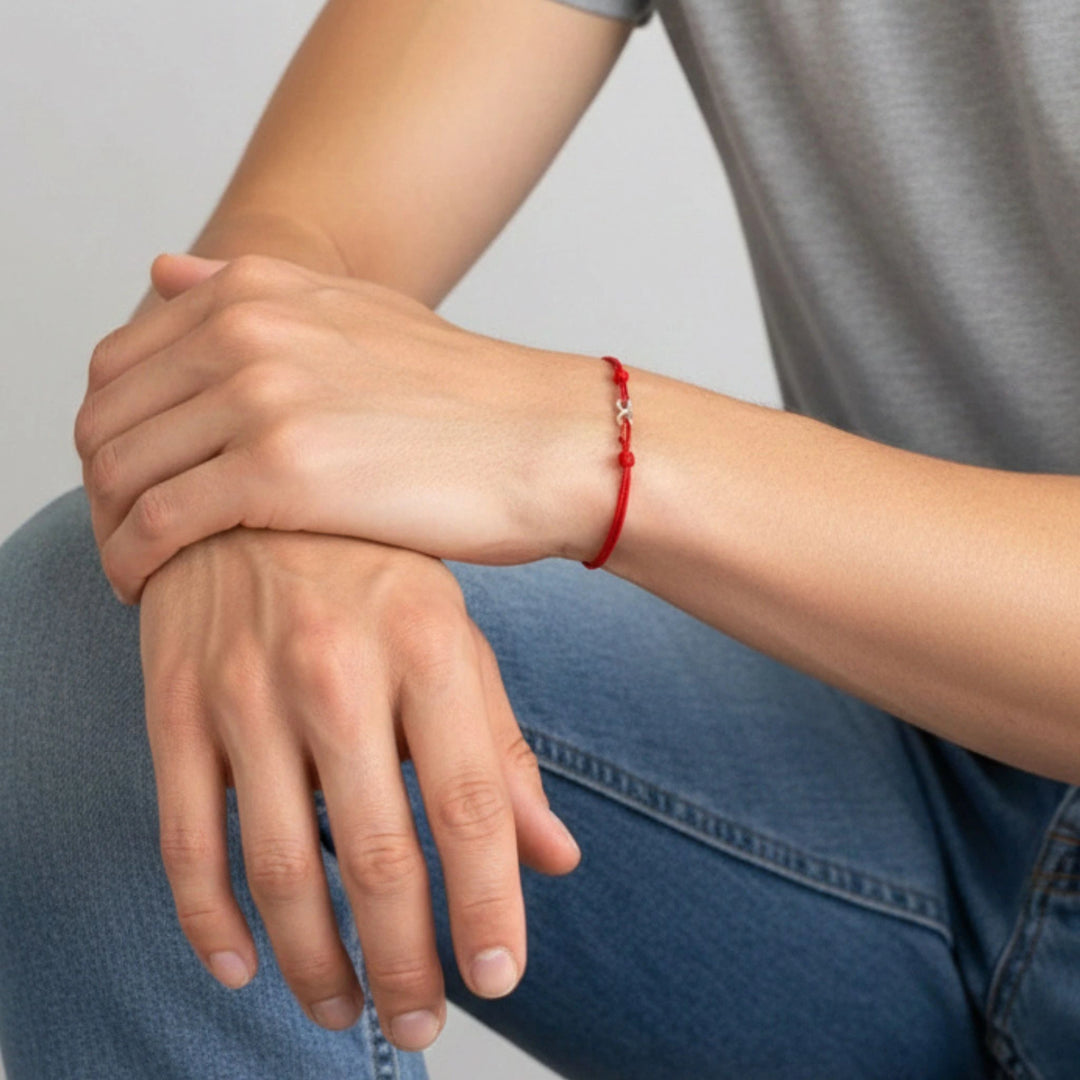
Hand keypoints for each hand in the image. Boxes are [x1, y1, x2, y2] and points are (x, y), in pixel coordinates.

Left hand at [75, 252, 614, 601]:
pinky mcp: (282, 474)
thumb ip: (255, 290)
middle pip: (105, 418)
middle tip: (128, 535)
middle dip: (102, 486)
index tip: (132, 482)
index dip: (109, 432)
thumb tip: (163, 270)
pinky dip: (133, 560)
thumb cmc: (466, 396)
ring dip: (109, 529)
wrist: (548, 441)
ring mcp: (262, 397)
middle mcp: (247, 328)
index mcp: (257, 289)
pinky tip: (149, 587)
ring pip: (120, 472)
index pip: (117, 363)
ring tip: (135, 567)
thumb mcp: (360, 313)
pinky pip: (159, 523)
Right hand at [138, 526, 580, 1049]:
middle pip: (380, 856)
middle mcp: (338, 671)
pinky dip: (208, 920)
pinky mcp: (175, 705)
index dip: (490, 906)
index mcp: (429, 646)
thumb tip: (556, 859)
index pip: (473, 806)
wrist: (250, 493)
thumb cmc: (373, 571)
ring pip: (279, 866)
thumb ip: (501, 750)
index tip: (500, 977)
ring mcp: (247, 689)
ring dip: (315, 961)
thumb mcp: (455, 637)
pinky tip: (243, 966)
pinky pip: (185, 837)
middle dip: (405, 962)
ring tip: (345, 1010)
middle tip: (420, 1021)